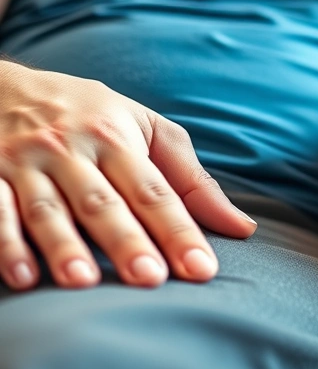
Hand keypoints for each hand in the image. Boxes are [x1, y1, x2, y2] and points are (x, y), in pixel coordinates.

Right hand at [0, 61, 256, 290]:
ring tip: (84, 283)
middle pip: (103, 202)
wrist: (0, 84)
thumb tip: (242, 228)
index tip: (202, 270)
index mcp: (117, 140)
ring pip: (47, 208)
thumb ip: (192, 180)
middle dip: (127, 241)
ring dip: (63, 246)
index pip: (155, 192)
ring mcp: (25, 164)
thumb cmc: (89, 115)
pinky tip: (23, 278)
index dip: (179, 231)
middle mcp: (71, 151)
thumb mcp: (144, 129)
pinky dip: (6, 244)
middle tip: (151, 280)